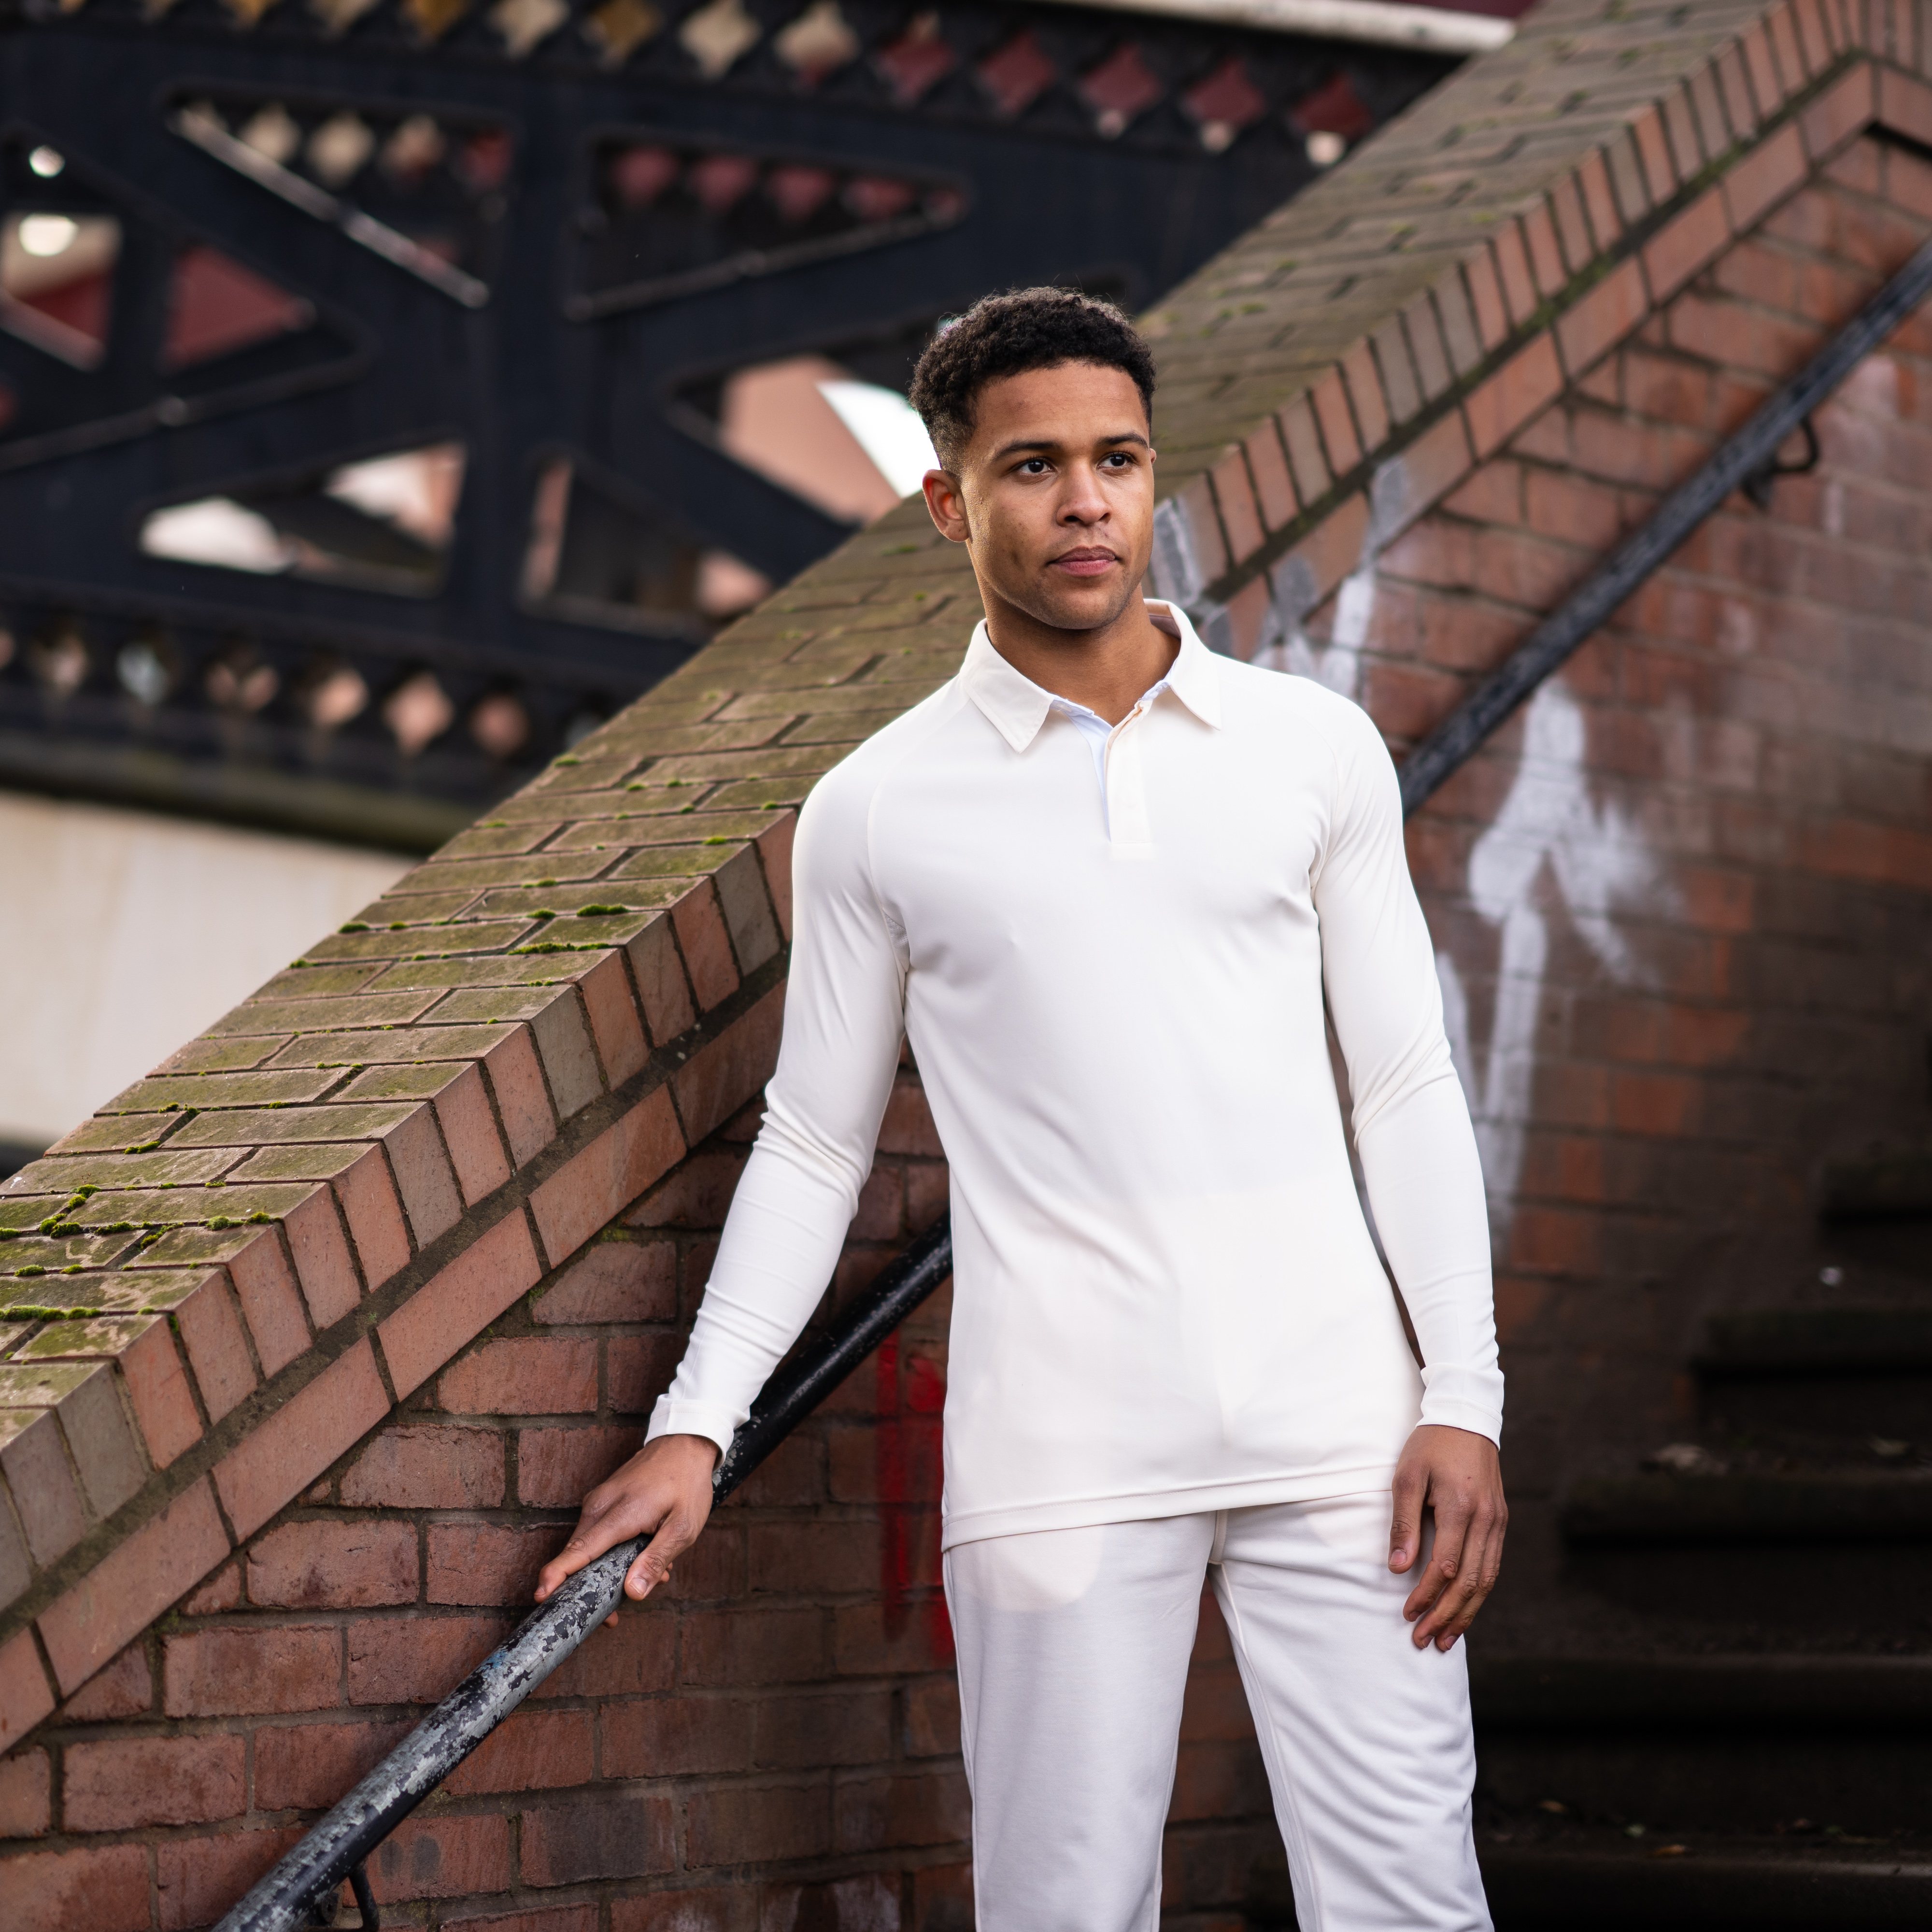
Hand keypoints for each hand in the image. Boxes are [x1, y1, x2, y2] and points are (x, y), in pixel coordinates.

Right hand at [534, 1433, 718, 1625]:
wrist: (684, 1443)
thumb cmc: (687, 1484)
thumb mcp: (683, 1527)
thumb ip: (656, 1559)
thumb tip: (632, 1593)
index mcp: (619, 1513)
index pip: (580, 1549)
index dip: (558, 1575)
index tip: (540, 1595)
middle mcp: (600, 1505)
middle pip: (579, 1554)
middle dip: (590, 1587)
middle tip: (615, 1614)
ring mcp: (598, 1500)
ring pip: (588, 1546)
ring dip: (608, 1568)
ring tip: (651, 1574)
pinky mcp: (602, 1499)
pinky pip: (597, 1533)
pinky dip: (613, 1550)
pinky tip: (645, 1553)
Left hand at [1388, 1424, 1506, 1650]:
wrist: (1466, 1419)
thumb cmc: (1430, 1446)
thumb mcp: (1407, 1476)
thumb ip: (1404, 1523)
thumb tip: (1398, 1569)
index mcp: (1461, 1507)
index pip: (1446, 1566)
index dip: (1426, 1595)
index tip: (1407, 1614)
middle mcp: (1486, 1520)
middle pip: (1470, 1582)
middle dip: (1446, 1615)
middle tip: (1424, 1640)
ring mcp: (1498, 1522)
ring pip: (1487, 1581)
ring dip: (1467, 1614)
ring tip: (1447, 1639)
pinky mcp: (1500, 1522)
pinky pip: (1493, 1566)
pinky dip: (1479, 1594)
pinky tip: (1465, 1610)